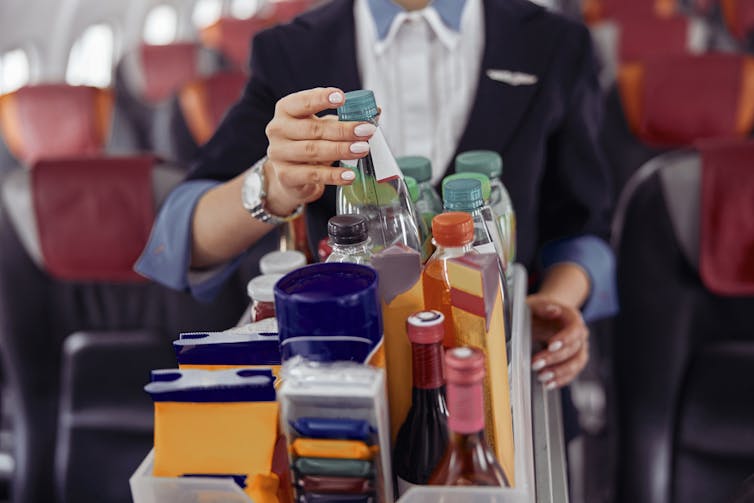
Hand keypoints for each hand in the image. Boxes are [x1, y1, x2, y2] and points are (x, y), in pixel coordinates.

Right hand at [263, 87, 376, 215]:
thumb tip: (376, 111)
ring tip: (363, 149)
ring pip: (312, 151)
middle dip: (343, 129)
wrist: (291, 176)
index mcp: (286, 110)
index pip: (302, 101)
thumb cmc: (309, 143)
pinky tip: (350, 174)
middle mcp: (278, 130)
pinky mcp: (286, 176)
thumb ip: (346, 118)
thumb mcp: (324, 127)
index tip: (342, 97)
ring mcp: (279, 154)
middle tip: (366, 131)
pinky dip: (333, 175)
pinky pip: (313, 175)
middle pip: (312, 128)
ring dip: (341, 150)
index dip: (321, 98)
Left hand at [527, 294, 588, 389]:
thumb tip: (553, 310)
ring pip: (576, 363)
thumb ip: (542, 306)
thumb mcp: (535, 304)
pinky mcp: (573, 360)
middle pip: (574, 348)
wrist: (544, 316)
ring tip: (542, 377)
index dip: (565, 338)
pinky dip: (561, 380)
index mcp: (572, 317)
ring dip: (560, 372)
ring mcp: (578, 348)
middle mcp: (580, 334)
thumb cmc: (538, 310)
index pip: (575, 329)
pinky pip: (572, 373)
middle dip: (554, 358)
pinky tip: (548, 384)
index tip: (550, 345)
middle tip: (535, 364)